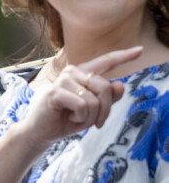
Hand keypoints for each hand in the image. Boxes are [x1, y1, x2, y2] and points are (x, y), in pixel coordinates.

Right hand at [22, 46, 142, 150]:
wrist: (42, 131)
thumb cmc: (66, 119)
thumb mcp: (92, 111)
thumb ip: (108, 98)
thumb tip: (120, 84)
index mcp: (82, 73)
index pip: (105, 62)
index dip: (123, 56)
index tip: (140, 50)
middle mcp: (72, 72)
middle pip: (105, 88)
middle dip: (105, 111)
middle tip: (96, 122)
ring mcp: (63, 80)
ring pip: (94, 100)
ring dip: (90, 117)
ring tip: (77, 119)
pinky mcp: (55, 92)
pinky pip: (83, 106)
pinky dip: (80, 118)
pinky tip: (69, 118)